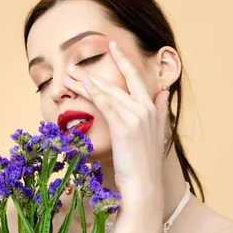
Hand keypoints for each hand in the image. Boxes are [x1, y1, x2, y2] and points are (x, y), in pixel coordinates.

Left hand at [64, 40, 169, 206]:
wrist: (144, 185)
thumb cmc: (145, 166)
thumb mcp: (157, 135)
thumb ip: (160, 112)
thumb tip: (162, 94)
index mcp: (153, 110)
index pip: (136, 78)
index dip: (124, 60)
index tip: (112, 46)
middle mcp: (146, 109)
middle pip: (118, 82)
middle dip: (94, 73)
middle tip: (74, 67)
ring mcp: (136, 116)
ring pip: (108, 92)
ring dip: (86, 83)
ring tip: (69, 76)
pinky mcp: (124, 126)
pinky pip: (106, 104)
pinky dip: (93, 93)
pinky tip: (81, 85)